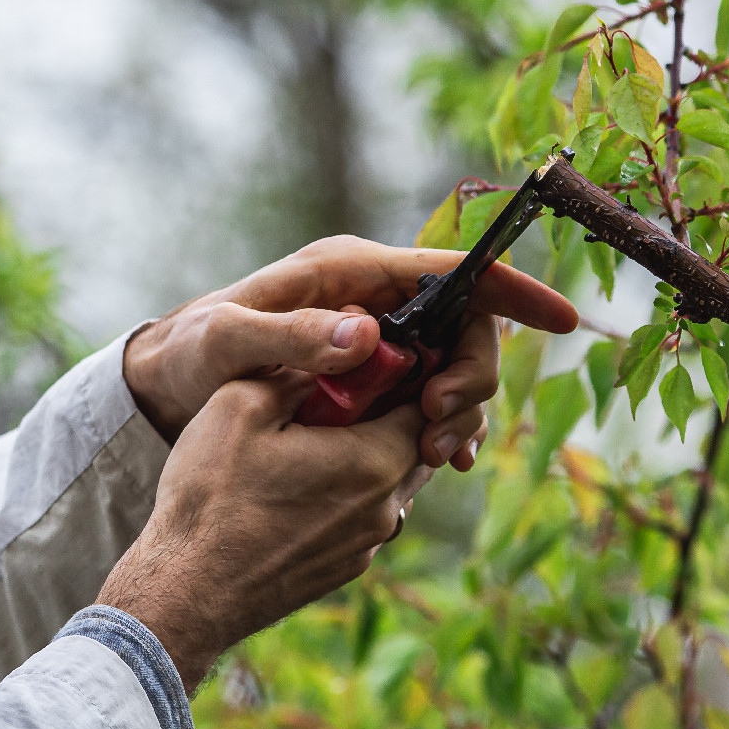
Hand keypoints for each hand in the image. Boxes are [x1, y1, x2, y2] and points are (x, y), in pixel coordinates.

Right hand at [96, 371, 462, 688]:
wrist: (187, 591)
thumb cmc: (211, 497)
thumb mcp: (241, 404)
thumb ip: (298, 371)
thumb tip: (332, 354)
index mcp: (374, 461)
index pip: (427, 402)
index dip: (407, 371)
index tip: (377, 355)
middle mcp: (387, 508)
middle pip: (416, 443)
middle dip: (391, 410)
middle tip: (346, 387)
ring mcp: (367, 545)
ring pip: (392, 480)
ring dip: (369, 450)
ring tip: (316, 432)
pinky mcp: (344, 567)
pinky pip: (365, 513)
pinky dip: (348, 488)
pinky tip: (300, 478)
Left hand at [122, 235, 577, 464]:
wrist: (167, 378)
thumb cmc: (191, 349)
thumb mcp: (227, 342)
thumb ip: (288, 337)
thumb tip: (366, 333)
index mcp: (347, 271)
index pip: (449, 269)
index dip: (511, 289)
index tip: (562, 319)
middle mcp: (370, 295)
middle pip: (465, 324)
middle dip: (474, 376)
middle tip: (443, 432)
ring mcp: (373, 333)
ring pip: (453, 364)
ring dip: (462, 410)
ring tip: (436, 455)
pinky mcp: (369, 373)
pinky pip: (429, 393)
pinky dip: (444, 425)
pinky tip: (440, 460)